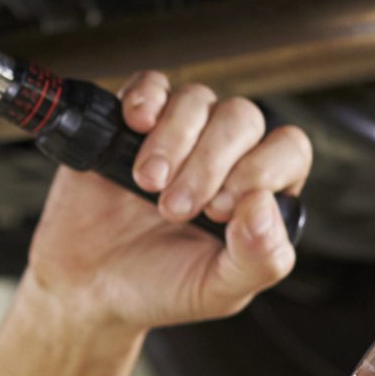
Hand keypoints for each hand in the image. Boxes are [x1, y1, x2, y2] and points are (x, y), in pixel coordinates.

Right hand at [24, 73, 310, 332]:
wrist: (86, 287)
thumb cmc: (158, 287)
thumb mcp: (218, 291)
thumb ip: (259, 258)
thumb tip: (265, 205)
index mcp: (258, 191)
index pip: (287, 149)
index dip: (260, 169)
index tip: (220, 209)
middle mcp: (225, 155)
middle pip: (241, 118)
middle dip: (207, 163)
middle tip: (174, 208)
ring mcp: (180, 134)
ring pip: (197, 99)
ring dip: (173, 140)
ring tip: (146, 183)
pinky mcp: (133, 122)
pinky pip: (152, 84)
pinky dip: (146, 98)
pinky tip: (135, 126)